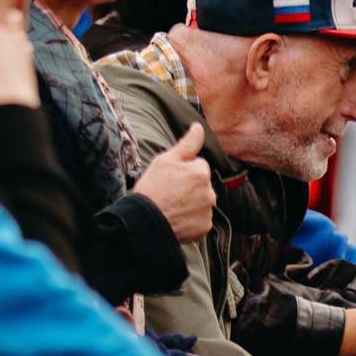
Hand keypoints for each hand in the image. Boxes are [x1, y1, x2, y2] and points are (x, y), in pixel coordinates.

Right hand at [132, 124, 215, 243]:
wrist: (146, 220)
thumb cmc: (153, 187)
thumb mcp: (165, 160)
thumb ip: (186, 144)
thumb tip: (199, 127)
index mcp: (201, 172)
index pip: (198, 165)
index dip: (182, 170)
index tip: (169, 178)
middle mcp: (210, 192)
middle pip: (201, 184)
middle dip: (189, 186)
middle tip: (168, 192)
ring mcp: (208, 211)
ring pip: (201, 201)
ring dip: (190, 202)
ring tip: (170, 206)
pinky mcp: (204, 227)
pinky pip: (200, 219)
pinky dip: (190, 219)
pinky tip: (176, 218)